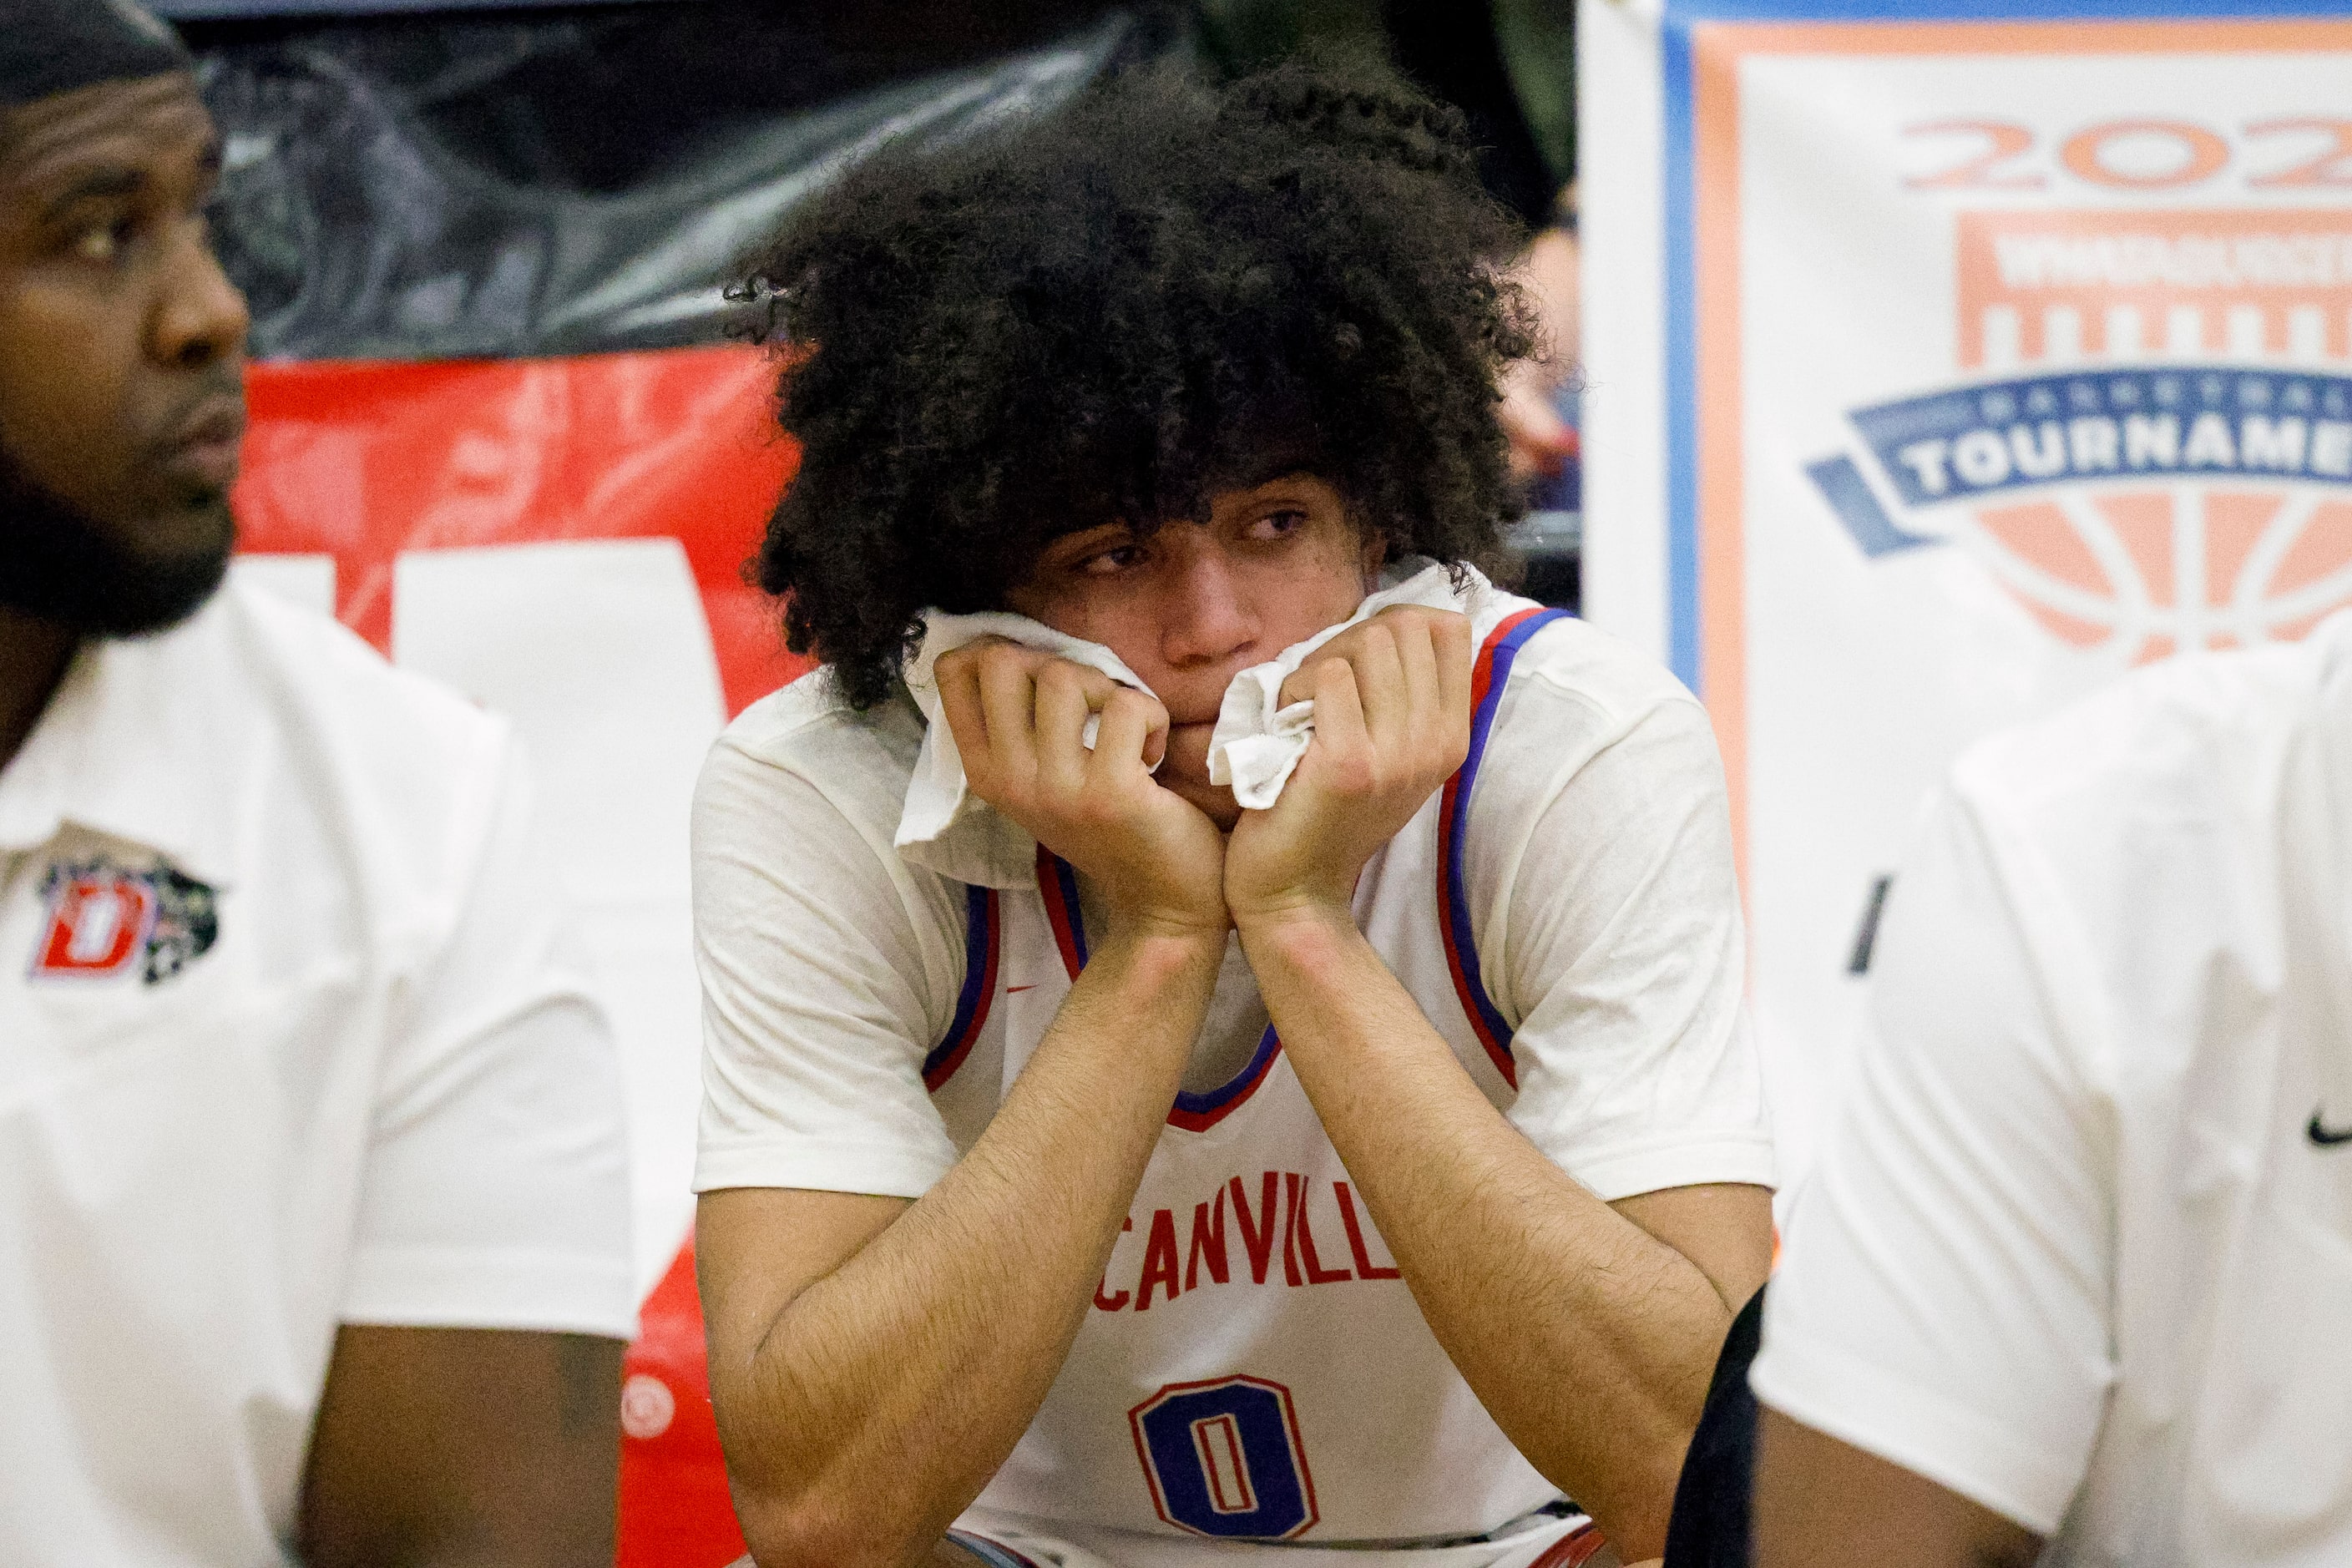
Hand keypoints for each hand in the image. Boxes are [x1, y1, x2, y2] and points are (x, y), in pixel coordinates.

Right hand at [935, 639, 1227, 939]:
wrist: (1162, 900)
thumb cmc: (1106, 826)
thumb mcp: (1041, 779)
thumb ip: (1017, 724)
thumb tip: (1007, 645)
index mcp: (984, 773)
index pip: (953, 673)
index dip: (996, 649)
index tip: (1039, 676)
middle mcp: (1009, 781)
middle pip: (1002, 661)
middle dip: (1054, 663)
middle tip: (1087, 704)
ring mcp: (1057, 789)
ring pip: (1063, 677)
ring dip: (1107, 689)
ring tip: (1125, 731)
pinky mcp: (1110, 793)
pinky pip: (1127, 706)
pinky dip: (1152, 717)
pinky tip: (1152, 755)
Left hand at [1224, 606, 1471, 929]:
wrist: (1293, 889)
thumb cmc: (1327, 810)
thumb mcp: (1388, 752)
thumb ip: (1404, 693)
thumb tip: (1401, 618)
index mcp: (1452, 737)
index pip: (1448, 628)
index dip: (1394, 624)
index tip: (1357, 662)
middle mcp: (1436, 744)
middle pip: (1403, 627)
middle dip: (1348, 639)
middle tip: (1317, 687)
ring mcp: (1397, 755)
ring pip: (1365, 643)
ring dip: (1318, 662)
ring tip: (1302, 709)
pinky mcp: (1350, 764)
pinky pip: (1325, 675)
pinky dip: (1293, 688)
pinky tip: (1286, 727)